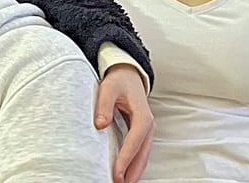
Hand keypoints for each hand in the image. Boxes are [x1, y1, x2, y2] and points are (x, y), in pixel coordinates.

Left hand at [95, 64, 153, 182]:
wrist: (128, 75)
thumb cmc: (118, 81)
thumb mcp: (109, 88)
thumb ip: (104, 105)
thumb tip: (100, 124)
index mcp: (143, 115)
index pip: (134, 141)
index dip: (125, 158)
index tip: (116, 174)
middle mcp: (147, 126)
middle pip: (142, 154)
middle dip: (132, 172)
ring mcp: (146, 131)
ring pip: (143, 156)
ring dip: (134, 172)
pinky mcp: (140, 134)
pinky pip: (139, 153)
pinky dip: (133, 165)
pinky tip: (124, 174)